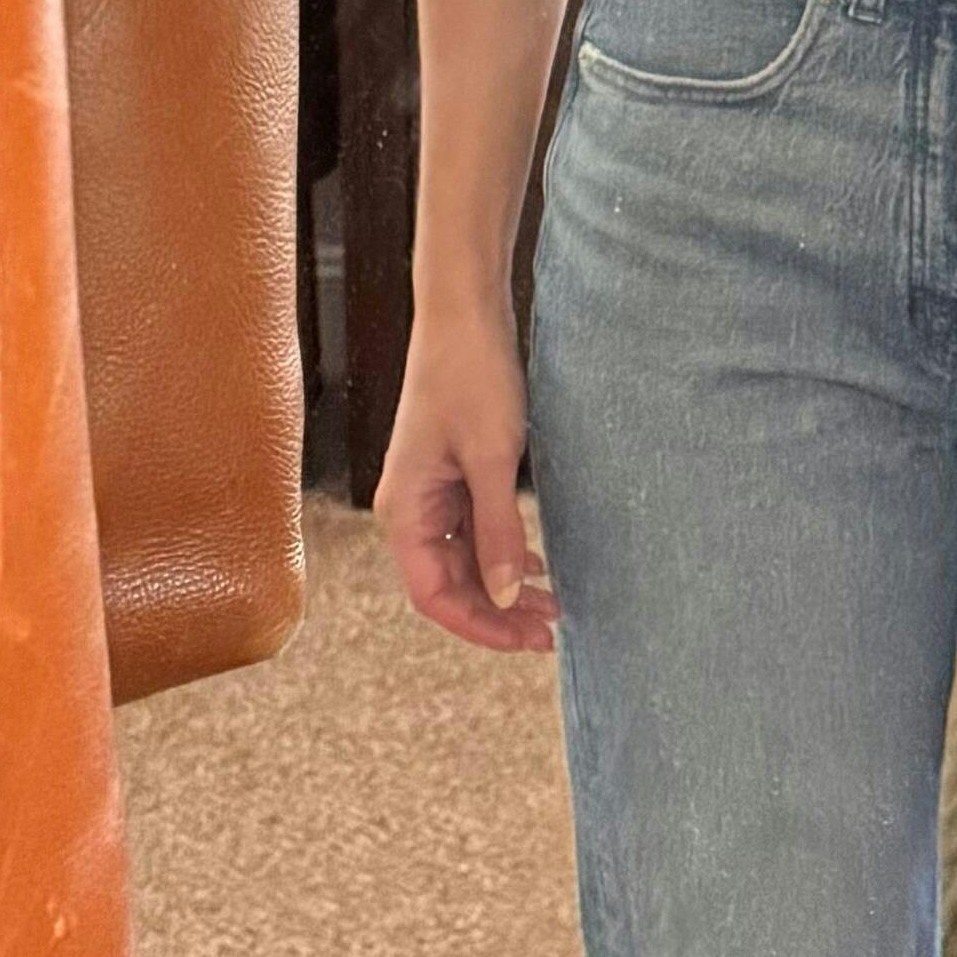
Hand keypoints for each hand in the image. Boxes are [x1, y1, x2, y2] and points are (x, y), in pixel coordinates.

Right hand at [373, 297, 561, 653]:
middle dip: (498, 612)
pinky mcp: (449, 478)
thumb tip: (502, 594)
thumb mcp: (492, 458)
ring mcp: (429, 494)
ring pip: (463, 562)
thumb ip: (497, 530)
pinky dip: (501, 553)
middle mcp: (409, 509)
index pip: (434, 596)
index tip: (527, 640)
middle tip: (552, 629)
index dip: (480, 626)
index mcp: (404, 511)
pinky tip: (534, 565)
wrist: (464, 317)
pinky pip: (470, 533)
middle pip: (448, 586)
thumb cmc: (471, 377)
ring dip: (502, 586)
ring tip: (552, 605)